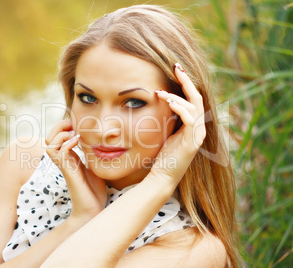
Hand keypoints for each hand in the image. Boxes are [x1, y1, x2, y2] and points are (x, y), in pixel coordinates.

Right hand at [45, 120, 106, 223]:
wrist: (93, 209)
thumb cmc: (94, 190)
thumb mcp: (95, 167)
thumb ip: (93, 155)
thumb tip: (101, 144)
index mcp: (69, 157)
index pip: (56, 136)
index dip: (64, 126)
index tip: (78, 125)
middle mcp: (63, 160)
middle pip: (49, 137)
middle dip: (59, 126)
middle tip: (74, 127)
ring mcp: (64, 165)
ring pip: (50, 143)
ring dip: (61, 134)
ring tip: (75, 134)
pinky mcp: (68, 171)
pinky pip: (60, 151)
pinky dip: (67, 143)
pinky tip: (78, 142)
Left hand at [149, 63, 205, 185]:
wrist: (162, 177)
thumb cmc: (162, 155)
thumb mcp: (166, 131)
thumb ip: (169, 117)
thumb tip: (163, 99)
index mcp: (192, 124)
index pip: (193, 98)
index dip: (186, 82)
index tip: (176, 68)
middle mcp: (198, 128)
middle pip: (197, 97)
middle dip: (187, 80)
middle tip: (176, 66)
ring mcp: (197, 135)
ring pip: (193, 107)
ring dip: (176, 96)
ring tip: (160, 92)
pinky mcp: (192, 142)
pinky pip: (190, 120)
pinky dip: (180, 109)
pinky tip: (169, 102)